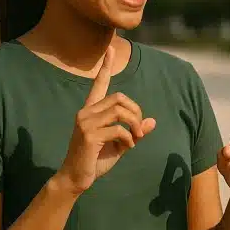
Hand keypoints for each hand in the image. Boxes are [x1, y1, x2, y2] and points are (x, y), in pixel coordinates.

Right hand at [56, 46, 155, 194]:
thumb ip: (135, 131)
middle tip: (140, 129)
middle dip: (136, 111)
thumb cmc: (95, 161)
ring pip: (120, 111)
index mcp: (91, 111)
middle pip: (119, 98)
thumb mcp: (120, 144)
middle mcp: (86, 112)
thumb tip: (153, 122)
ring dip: (134, 124)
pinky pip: (118, 129)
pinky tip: (127, 147)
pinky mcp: (88, 135)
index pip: (99, 84)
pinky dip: (129, 137)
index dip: (106, 67)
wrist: (75, 179)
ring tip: (135, 138)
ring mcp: (85, 123)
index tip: (110, 49)